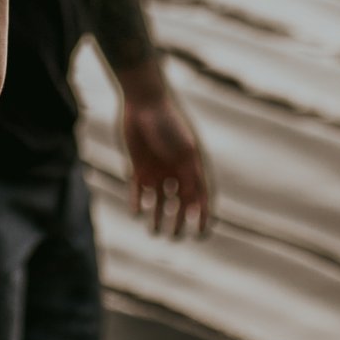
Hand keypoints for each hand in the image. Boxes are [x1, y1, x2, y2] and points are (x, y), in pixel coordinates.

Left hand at [118, 88, 211, 237]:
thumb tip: (194, 202)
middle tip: (173, 238)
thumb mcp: (185, 150)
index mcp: (192, 167)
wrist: (143, 102)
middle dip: (178, 222)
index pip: (201, 198)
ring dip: (157, 217)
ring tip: (155, 232)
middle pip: (179, 204)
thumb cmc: (169, 123)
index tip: (201, 234)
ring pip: (159, 202)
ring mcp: (157, 171)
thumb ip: (190, 175)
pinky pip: (138, 191)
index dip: (202, 217)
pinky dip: (138, 202)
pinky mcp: (138, 167)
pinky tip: (137, 213)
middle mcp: (176, 172)